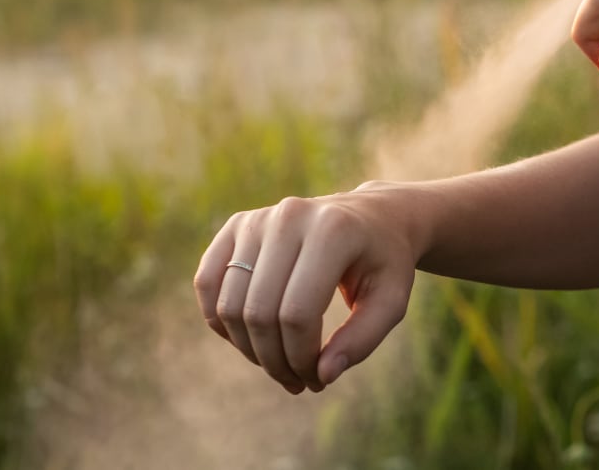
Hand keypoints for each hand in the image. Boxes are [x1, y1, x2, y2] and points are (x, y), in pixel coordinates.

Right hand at [193, 182, 417, 392]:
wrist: (373, 217)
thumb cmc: (384, 263)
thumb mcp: (390, 301)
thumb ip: (362, 340)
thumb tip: (322, 375)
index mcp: (333, 231)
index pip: (298, 313)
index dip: (301, 358)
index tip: (318, 379)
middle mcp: (289, 217)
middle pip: (259, 312)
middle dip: (275, 360)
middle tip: (298, 381)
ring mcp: (258, 218)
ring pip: (229, 304)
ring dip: (248, 349)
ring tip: (280, 364)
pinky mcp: (236, 225)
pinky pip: (207, 282)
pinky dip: (221, 322)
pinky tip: (251, 339)